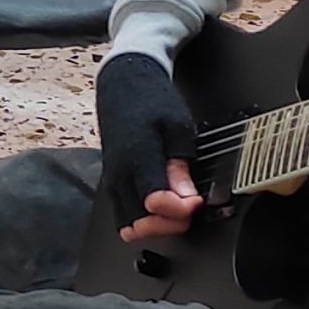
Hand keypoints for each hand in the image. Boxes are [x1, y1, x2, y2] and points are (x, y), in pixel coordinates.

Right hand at [96, 54, 202, 244]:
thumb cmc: (150, 99)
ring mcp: (112, 181)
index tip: (196, 201)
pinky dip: (144, 219)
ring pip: (129, 225)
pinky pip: (124, 215)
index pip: (153, 202)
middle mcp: (118, 175)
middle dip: (169, 223)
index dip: (179, 210)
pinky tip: (163, 206)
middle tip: (190, 207)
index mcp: (136, 157)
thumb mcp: (177, 125)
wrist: (123, 82)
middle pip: (139, 223)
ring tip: (178, 208)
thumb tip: (187, 198)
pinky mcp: (112, 182)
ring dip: (156, 225)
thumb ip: (180, 165)